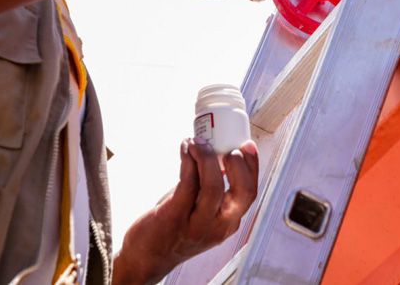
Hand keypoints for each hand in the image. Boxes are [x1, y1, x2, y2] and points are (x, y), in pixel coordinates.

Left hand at [112, 138, 259, 284]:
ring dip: (207, 158)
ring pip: (213, 187)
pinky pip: (187, 184)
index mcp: (229, 222)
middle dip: (238, 164)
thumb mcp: (202, 212)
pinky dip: (188, 160)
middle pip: (242, 192)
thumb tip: (214, 152)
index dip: (252, 166)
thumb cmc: (175, 229)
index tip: (247, 145)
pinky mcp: (174, 217)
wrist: (147, 256)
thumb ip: (210, 188)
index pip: (250, 193)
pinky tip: (185, 150)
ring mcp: (197, 224)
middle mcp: (218, 226)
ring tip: (198, 143)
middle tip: (228, 147)